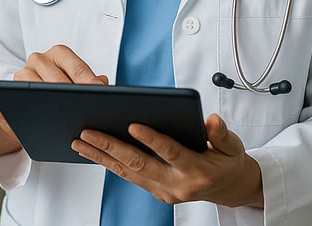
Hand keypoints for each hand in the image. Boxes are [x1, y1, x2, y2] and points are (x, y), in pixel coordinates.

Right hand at [0, 44, 109, 157]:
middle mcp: (38, 59)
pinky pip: (15, 100)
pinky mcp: (4, 91)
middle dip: (72, 97)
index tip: (100, 97)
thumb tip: (104, 83)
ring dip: (50, 105)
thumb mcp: (73, 85)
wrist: (22, 106)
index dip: (90, 84)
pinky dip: (27, 112)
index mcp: (58, 54)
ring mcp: (20, 74)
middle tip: (85, 112)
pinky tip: (43, 123)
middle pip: (58, 80)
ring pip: (36, 88)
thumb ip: (89, 83)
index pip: (78, 68)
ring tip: (66, 120)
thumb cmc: (53, 94)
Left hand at [71, 113, 263, 208]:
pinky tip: (92, 151)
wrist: (228, 188)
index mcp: (197, 170)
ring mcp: (164, 191)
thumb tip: (211, 120)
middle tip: (88, 132)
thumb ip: (221, 134)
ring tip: (79, 141)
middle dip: (111, 147)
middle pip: (139, 164)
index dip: (152, 139)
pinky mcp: (156, 191)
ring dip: (101, 156)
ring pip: (127, 172)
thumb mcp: (232, 146)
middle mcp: (177, 185)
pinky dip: (109, 163)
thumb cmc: (228, 161)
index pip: (171, 153)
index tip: (132, 124)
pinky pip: (128, 176)